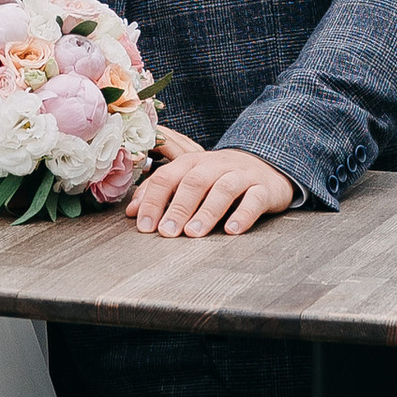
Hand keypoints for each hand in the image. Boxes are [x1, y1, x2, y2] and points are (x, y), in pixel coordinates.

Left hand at [128, 133, 295, 239]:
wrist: (265, 167)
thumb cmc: (218, 178)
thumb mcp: (188, 180)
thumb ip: (160, 193)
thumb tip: (131, 212)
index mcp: (192, 163)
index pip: (167, 177)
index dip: (153, 200)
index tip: (144, 226)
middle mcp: (215, 165)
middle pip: (194, 182)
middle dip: (178, 208)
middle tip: (167, 232)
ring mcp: (241, 174)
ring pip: (223, 189)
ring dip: (207, 212)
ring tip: (194, 233)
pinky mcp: (264, 188)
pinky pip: (254, 199)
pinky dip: (243, 215)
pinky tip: (232, 231)